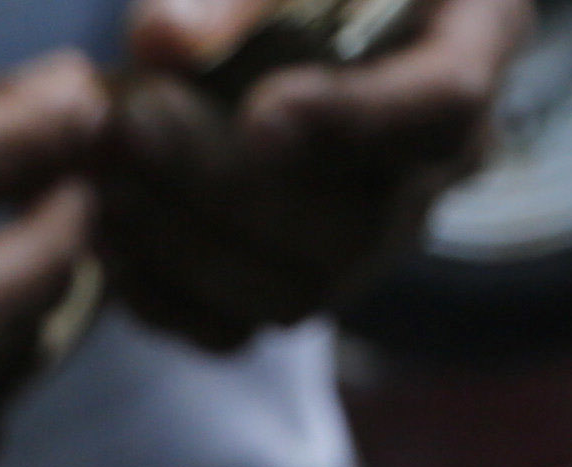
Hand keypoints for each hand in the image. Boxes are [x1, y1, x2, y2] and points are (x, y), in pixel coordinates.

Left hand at [91, 0, 523, 352]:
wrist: (294, 0)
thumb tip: (163, 40)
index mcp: (471, 41)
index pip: (442, 106)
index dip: (352, 123)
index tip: (261, 116)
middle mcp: (436, 160)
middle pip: (357, 222)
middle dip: (227, 184)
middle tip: (130, 122)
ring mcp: (374, 234)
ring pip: (297, 290)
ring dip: (182, 243)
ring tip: (100, 173)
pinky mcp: (302, 278)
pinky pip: (239, 328)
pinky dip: (162, 292)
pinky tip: (104, 229)